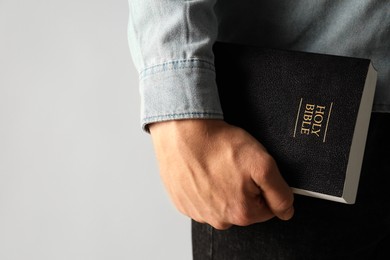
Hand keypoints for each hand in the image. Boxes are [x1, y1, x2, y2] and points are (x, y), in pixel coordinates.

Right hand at [149, 119, 293, 229]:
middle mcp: (219, 220)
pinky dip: (204, 188)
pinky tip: (202, 171)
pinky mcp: (183, 203)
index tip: (250, 170)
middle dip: (243, 188)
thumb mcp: (263, 164)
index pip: (267, 207)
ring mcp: (198, 213)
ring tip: (216, 166)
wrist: (182, 133)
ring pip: (222, 204)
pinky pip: (202, 200)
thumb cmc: (218, 146)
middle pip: (243, 207)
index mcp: (242, 214)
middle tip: (233, 165)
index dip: (263, 185)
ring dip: (222, 188)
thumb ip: (280, 192)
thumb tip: (286, 211)